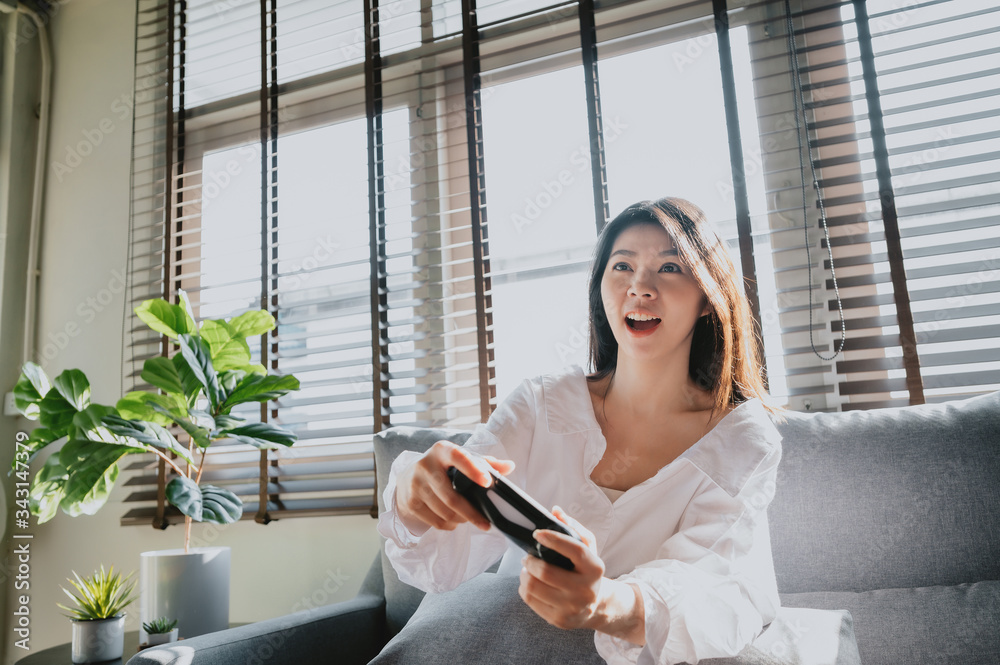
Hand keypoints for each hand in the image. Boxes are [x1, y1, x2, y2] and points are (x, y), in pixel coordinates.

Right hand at [395, 440, 514, 532]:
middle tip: (486, 523)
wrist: (407, 477)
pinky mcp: (411, 503)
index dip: (473, 469)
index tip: (487, 482)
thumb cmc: (442, 467)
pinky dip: (449, 525)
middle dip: (472, 513)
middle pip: (452, 497)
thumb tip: (510, 466)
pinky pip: (436, 522)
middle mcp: (426, 465)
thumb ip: (485, 463)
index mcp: (442, 450)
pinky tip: (454, 520)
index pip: (459, 457)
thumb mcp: (461, 460)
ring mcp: (416, 485)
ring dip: (461, 520)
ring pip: (445, 512)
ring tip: (467, 518)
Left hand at [518, 507, 606, 629]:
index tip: (537, 533)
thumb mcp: (587, 548)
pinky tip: (530, 583)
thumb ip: (573, 527)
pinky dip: (524, 588)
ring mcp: (572, 608)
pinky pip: (531, 601)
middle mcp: (586, 590)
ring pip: (534, 587)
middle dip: (530, 561)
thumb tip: (555, 511)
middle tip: (528, 557)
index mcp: (595, 568)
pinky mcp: (559, 620)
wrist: (597, 606)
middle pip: (546, 572)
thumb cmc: (587, 571)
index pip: (574, 549)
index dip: (553, 539)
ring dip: (525, 575)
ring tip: (528, 570)